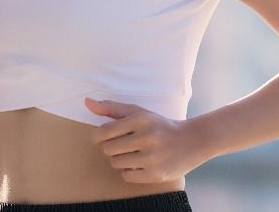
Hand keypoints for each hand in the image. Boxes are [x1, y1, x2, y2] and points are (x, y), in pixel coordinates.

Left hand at [85, 97, 211, 183]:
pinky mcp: (155, 174)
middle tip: (124, 145)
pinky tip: (139, 163)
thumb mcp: (139, 112)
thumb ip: (111, 108)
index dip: (98, 137)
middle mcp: (146, 137)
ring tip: (133, 153)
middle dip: (111, 148)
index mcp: (140, 119)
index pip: (102, 132)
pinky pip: (126, 176)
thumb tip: (86, 102)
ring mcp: (151, 157)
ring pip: (115, 163)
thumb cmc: (159, 126)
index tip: (104, 137)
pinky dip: (129, 171)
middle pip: (107, 149)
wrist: (191, 141)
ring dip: (120, 160)